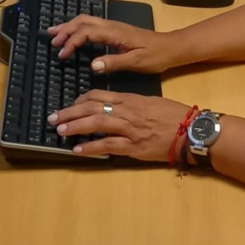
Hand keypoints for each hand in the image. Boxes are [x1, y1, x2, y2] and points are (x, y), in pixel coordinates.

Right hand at [47, 15, 173, 73]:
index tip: (62, 54)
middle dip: (65, 29)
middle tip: (51, 40)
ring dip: (70, 26)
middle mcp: (112, 26)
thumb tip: (92, 65)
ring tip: (54, 33)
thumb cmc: (155, 55)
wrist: (170, 47)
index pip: (86, 32)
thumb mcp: (136, 62)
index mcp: (115, 32)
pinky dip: (78, 27)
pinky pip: (91, 25)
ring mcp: (113, 26)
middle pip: (83, 21)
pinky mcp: (114, 30)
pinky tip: (73, 34)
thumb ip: (114, 62)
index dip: (72, 42)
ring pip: (86, 20)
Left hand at [47, 90, 192, 159]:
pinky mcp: (133, 147)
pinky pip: (107, 146)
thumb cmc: (174, 115)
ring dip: (75, 127)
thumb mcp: (151, 101)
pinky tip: (77, 149)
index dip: (80, 100)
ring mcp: (129, 129)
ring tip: (60, 130)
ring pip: (96, 124)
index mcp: (130, 99)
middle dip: (70, 112)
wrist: (190, 131)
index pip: (99, 95)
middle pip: (92, 108)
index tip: (70, 105)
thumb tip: (114, 105)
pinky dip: (90, 147)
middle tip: (53, 117)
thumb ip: (132, 103)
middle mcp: (126, 112)